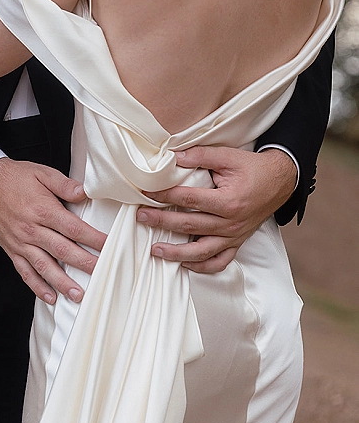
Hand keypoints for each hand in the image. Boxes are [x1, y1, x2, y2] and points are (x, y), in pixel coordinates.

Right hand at [0, 158, 105, 303]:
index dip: (94, 239)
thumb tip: (85, 192)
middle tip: (101, 274)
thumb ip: (65, 184)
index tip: (109, 246)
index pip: (74, 229)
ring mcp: (21, 243)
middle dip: (84, 264)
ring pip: (45, 267)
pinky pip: (25, 272)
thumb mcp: (42, 173)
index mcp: (43, 210)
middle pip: (63, 251)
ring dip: (62, 283)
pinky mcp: (12, 250)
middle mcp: (32, 230)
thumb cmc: (15, 178)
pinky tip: (50, 297)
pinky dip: (37, 286)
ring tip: (78, 295)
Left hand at [136, 147, 296, 273]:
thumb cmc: (253, 168)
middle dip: (162, 222)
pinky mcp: (238, 242)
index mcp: (228, 201)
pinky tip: (184, 263)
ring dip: (176, 253)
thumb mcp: (228, 156)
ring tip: (155, 250)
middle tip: (141, 218)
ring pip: (202, 252)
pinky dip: (202, 266)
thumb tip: (173, 158)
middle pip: (190, 225)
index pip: (188, 199)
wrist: (281, 181)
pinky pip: (220, 262)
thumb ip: (200, 156)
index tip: (146, 192)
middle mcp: (231, 223)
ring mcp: (234, 236)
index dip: (164, 195)